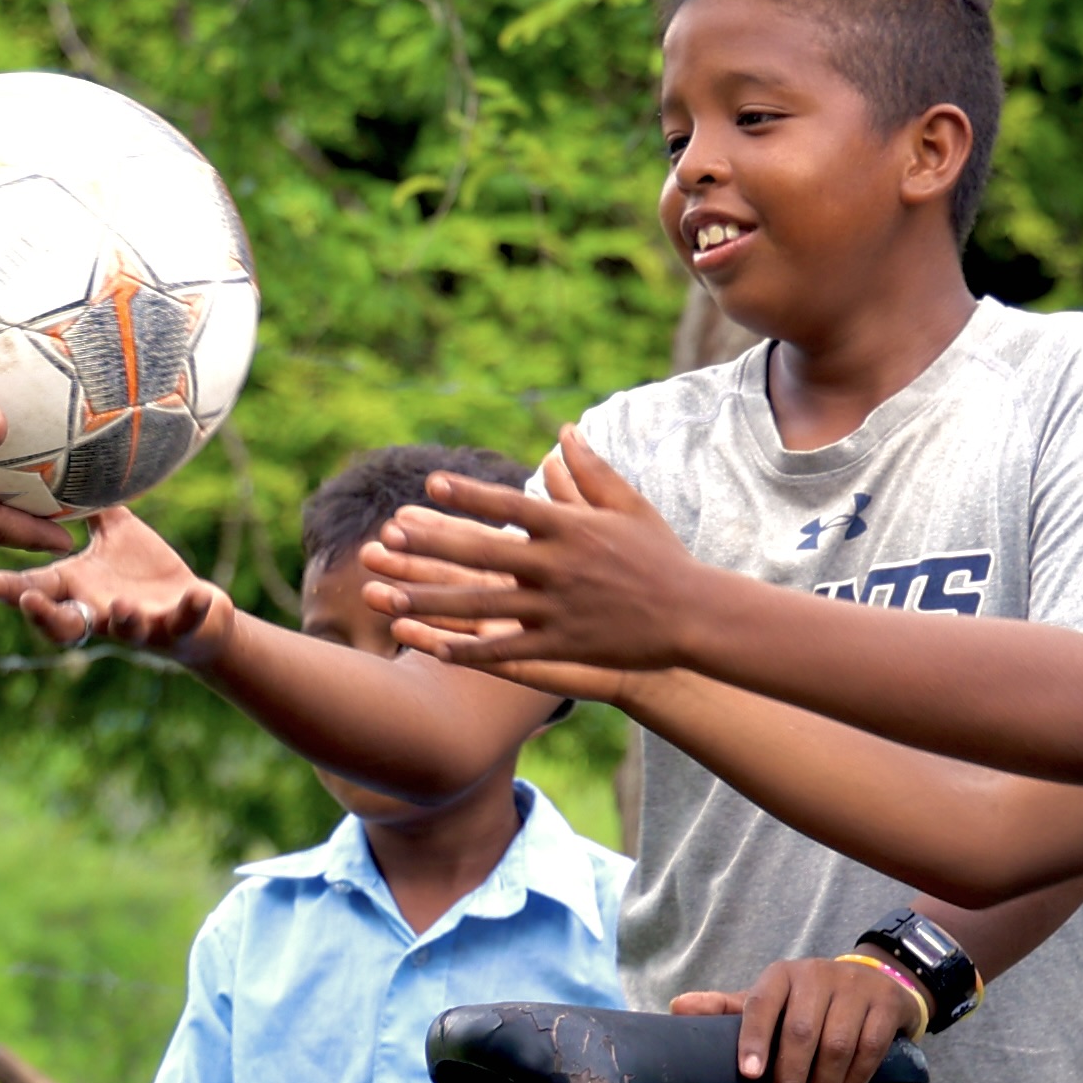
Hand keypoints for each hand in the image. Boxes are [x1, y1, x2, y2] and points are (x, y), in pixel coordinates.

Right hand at [0, 505, 234, 658]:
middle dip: (45, 617)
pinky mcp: (179, 627)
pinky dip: (193, 609)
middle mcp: (102, 613)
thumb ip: (86, 506)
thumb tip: (61, 458)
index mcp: (81, 589)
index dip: (4, 589)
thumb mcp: (115, 534)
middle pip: (64, 626)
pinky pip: (186, 620)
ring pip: (124, 630)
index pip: (35, 590)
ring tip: (120, 606)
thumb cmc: (146, 573)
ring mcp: (140, 624)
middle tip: (27, 601)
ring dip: (121, 621)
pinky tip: (202, 593)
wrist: (197, 614)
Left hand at [364, 434, 717, 672]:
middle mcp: (559, 567)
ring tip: (386, 598)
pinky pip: (505, 651)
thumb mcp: (631, 506)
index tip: (431, 484)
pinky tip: (429, 648)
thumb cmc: (662, 557)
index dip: (469, 495)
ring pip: (482, 606)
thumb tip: (563, 431)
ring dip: (430, 601)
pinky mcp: (562, 646)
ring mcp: (558, 609)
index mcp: (572, 529)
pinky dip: (467, 651)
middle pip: (484, 554)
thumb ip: (591, 470)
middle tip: (390, 538)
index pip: (511, 506)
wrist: (696, 616)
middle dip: (433, 545)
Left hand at [677, 949, 925, 1082]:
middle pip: (802, 1032)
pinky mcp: (885, 1004)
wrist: (876, 981)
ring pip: (838, 1044)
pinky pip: (870, 1048)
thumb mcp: (771, 1001)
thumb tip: (677, 1007)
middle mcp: (818, 975)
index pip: (761, 1003)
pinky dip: (854, 1081)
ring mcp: (855, 987)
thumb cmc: (810, 1001)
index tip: (749, 1074)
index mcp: (782, 975)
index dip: (754, 1038)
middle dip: (790, 1080)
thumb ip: (728, 1010)